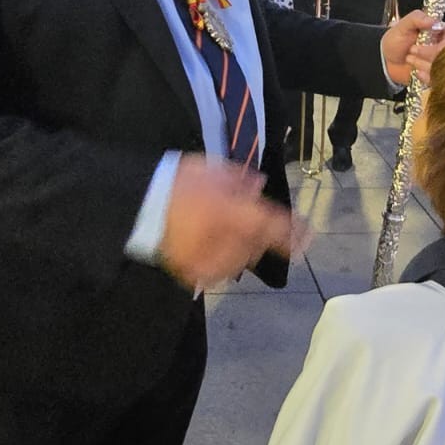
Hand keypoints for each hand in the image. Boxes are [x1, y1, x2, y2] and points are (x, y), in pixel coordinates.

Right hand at [158, 156, 305, 288]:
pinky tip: (214, 243)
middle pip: (256, 243)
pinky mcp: (195, 274)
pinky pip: (222, 269)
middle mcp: (220, 241)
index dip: (291, 230)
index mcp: (227, 212)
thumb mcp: (209, 171)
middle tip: (242, 214)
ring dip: (242, 245)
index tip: (307, 234)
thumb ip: (237, 180)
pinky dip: (225, 258)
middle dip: (257, 230)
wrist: (137, 210)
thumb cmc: (173, 185)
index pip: (268, 224)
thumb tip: (258, 186)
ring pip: (241, 258)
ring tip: (222, 226)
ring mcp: (207, 261)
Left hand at [381, 12, 444, 87]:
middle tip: (412, 50)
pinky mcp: (437, 76)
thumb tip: (433, 21)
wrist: (386, 62)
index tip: (425, 42)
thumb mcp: (402, 26)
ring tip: (409, 59)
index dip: (441, 41)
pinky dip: (427, 76)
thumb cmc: (395, 41)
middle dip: (431, 54)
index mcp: (440, 31)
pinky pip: (440, 79)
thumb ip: (416, 18)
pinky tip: (416, 71)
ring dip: (425, 65)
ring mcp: (442, 63)